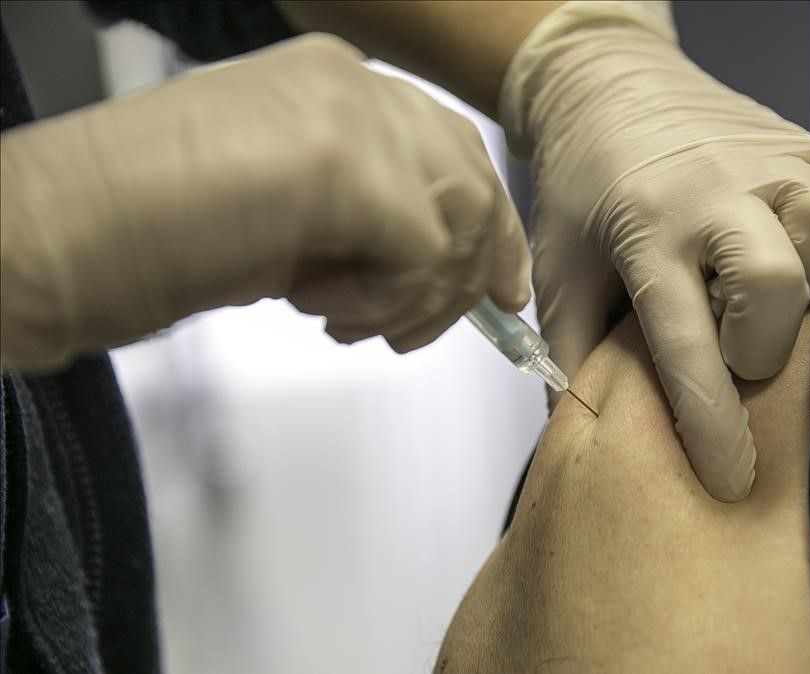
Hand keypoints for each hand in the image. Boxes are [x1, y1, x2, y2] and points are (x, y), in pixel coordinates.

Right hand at [1, 34, 528, 371]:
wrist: (53, 237)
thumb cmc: (146, 233)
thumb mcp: (285, 213)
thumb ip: (363, 218)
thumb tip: (433, 266)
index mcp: (334, 81)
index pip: (449, 148)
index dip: (484, 225)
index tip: (496, 286)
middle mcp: (351, 83)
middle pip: (471, 179)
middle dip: (470, 270)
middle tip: (428, 328)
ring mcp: (351, 116)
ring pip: (459, 220)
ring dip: (421, 296)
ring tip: (355, 323)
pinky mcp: (346, 168)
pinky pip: (425, 255)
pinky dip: (390, 303)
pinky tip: (327, 312)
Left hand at [501, 2, 809, 500]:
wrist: (608, 89)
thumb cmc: (582, 195)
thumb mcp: (559, 276)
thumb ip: (578, 358)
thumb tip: (597, 444)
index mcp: (644, 231)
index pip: (684, 341)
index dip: (712, 422)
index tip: (732, 479)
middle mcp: (712, 190)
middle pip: (775, 283)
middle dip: (761, 344)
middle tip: (733, 344)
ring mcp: (769, 160)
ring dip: (805, 281)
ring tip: (762, 289)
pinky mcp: (808, 142)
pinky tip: (800, 244)